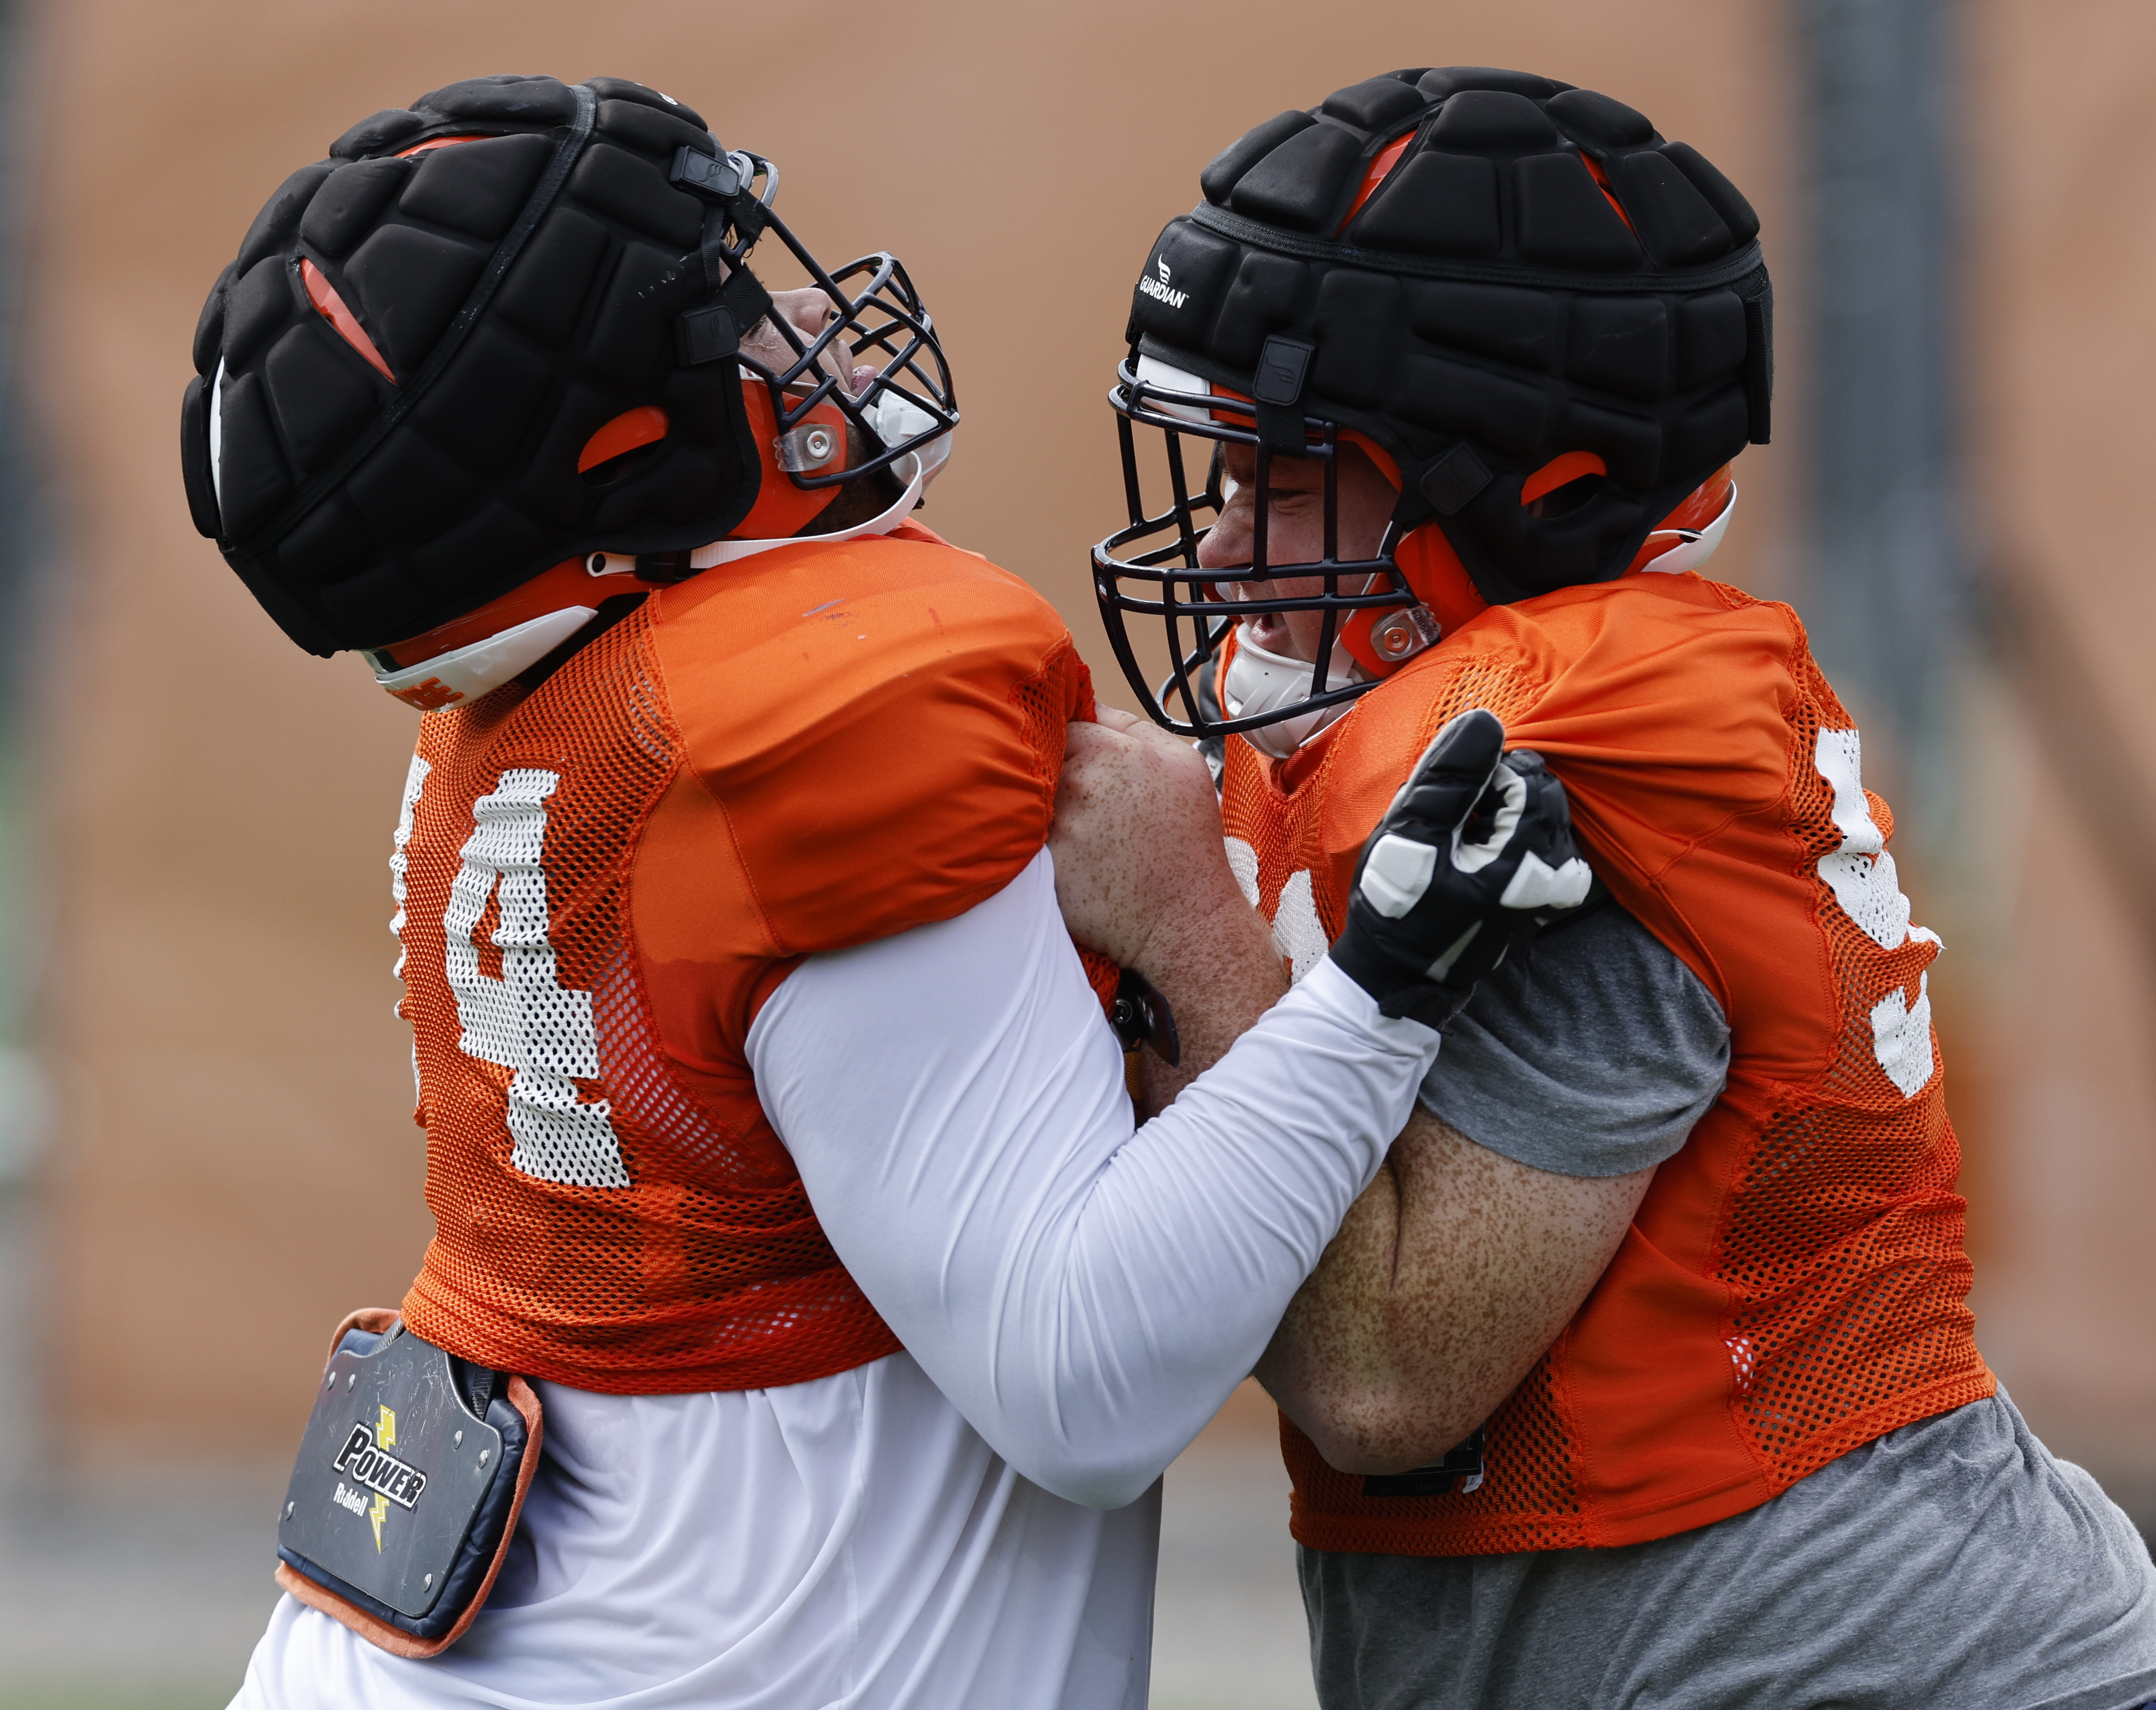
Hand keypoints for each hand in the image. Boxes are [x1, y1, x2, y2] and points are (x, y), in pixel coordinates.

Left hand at [1051, 707, 1240, 975]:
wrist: (1185, 921)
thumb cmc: (1188, 845)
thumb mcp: (1181, 764)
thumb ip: (1131, 726)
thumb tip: (1089, 706)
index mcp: (1107, 751)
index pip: (1061, 726)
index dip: (1070, 746)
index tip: (1084, 767)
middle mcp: (1075, 784)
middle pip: (1042, 763)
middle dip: (1057, 779)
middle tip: (1089, 808)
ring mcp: (1055, 826)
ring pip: (1031, 804)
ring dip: (1047, 814)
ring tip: (1085, 838)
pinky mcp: (1043, 867)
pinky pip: (1028, 845)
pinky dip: (1041, 850)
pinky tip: (1076, 864)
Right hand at [1328, 709, 1592, 1026]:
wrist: (1394, 976)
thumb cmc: (1396, 906)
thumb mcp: (1412, 833)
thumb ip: (1450, 776)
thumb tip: (1485, 721)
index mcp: (1526, 861)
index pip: (1529, 779)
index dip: (1485, 774)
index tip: (1447, 799)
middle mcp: (1552, 879)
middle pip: (1545, 797)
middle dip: (1499, 791)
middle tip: (1451, 817)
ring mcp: (1550, 896)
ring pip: (1544, 822)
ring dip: (1505, 815)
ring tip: (1460, 837)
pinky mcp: (1540, 905)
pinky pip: (1542, 851)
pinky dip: (1513, 839)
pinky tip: (1476, 854)